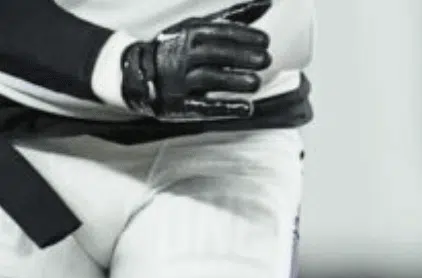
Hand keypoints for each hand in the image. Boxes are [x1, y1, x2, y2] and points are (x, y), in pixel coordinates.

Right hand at [120, 1, 272, 122]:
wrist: (140, 72)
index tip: (265, 41)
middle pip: (214, 53)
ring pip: (208, 78)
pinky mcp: (179, 104)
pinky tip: (247, 108)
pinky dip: (225, 108)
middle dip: (241, 55)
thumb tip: (268, 3)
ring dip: (234, 80)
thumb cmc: (182, 47)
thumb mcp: (202, 27)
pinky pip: (202, 106)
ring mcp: (179, 80)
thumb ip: (234, 18)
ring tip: (256, 82)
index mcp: (189, 33)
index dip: (242, 35)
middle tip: (266, 59)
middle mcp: (182, 54)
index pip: (217, 32)